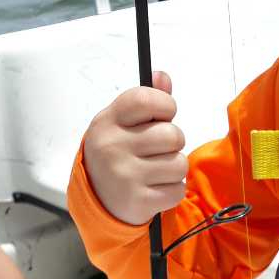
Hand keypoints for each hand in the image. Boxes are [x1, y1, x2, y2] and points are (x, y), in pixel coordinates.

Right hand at [83, 71, 187, 225]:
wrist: (98, 197)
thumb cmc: (118, 152)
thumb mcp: (123, 122)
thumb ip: (146, 101)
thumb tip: (162, 77)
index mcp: (109, 121)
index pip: (146, 99)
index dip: (165, 105)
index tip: (163, 115)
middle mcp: (112, 146)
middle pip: (172, 135)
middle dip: (173, 143)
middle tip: (158, 149)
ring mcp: (123, 175)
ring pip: (179, 164)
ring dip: (174, 169)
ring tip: (155, 170)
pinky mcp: (137, 200)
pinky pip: (177, 190)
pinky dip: (172, 190)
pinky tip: (154, 188)